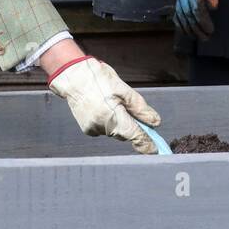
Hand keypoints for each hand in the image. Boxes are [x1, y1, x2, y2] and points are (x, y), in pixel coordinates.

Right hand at [47, 56, 161, 153]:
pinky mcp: (87, 129)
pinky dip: (108, 122)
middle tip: (131, 110)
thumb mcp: (124, 90)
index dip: (146, 143)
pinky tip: (102, 107)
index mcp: (114, 116)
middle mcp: (102, 127)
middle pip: (125, 133)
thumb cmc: (99, 79)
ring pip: (114, 131)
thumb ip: (140, 108)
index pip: (135, 136)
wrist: (73, 77)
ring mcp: (93, 129)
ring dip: (119, 122)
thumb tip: (155, 122)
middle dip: (132, 127)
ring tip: (111, 102)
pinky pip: (104, 129)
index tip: (154, 150)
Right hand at [174, 0, 217, 39]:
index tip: (211, 31)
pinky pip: (171, 8)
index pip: (197, 11)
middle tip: (205, 38)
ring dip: (186, 27)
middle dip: (196, 29)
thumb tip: (214, 7)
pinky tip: (179, 24)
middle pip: (188, 16)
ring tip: (193, 36)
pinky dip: (176, 19)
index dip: (204, 23)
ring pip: (178, 14)